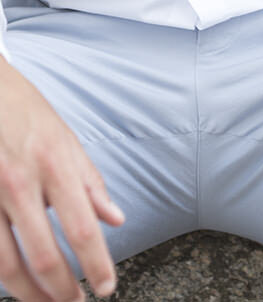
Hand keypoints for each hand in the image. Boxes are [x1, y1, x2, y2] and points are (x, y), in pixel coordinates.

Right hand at [0, 61, 123, 300]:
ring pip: (5, 265)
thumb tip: (115, 219)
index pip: (81, 228)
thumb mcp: (67, 141)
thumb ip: (90, 183)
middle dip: (62, 290)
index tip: (107, 287)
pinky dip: (1, 273)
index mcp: (54, 167)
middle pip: (42, 256)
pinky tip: (16, 282)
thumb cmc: (26, 115)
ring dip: (29, 293)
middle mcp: (20, 184)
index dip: (96, 264)